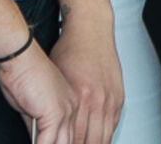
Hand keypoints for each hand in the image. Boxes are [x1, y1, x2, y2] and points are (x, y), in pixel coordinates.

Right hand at [0, 41, 76, 143]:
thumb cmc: (23, 72)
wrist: (20, 52)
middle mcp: (76, 109)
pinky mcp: (55, 112)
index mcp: (75, 105)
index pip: (79, 138)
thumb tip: (38, 138)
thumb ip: (40, 123)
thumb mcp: (34, 104)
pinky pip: (48, 143)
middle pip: (76, 143)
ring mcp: (67, 111)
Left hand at [49, 3, 122, 143]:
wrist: (91, 28)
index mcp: (79, 97)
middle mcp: (97, 100)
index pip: (73, 138)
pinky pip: (112, 125)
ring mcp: (110, 99)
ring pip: (103, 137)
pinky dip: (104, 137)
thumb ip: (51, 106)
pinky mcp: (118, 96)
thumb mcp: (55, 79)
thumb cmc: (69, 50)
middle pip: (90, 141)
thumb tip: (42, 130)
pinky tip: (96, 141)